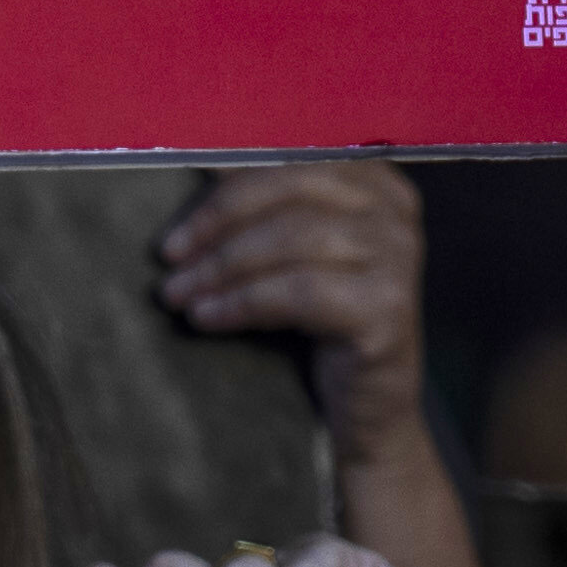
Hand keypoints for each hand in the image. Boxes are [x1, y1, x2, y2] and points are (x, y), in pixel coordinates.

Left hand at [161, 162, 433, 465]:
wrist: (368, 407)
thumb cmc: (320, 323)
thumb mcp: (294, 254)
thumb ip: (263, 209)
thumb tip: (192, 167)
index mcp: (372, 180)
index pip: (288, 159)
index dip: (223, 185)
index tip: (176, 221)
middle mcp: (394, 210)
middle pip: (289, 189)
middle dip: (218, 222)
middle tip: (168, 258)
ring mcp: (398, 257)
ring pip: (292, 238)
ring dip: (222, 266)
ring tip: (178, 294)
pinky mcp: (388, 308)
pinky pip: (299, 292)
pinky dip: (243, 302)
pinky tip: (207, 318)